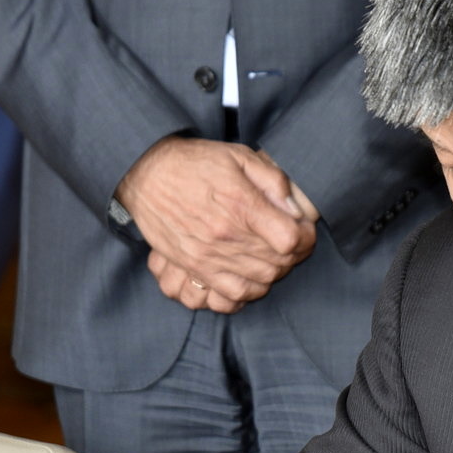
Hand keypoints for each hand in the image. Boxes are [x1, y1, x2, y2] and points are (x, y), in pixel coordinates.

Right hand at [117, 137, 317, 308]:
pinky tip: (251, 278)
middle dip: (294, 255)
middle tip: (292, 243)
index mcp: (240, 205)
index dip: (305, 236)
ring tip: (273, 258)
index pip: (290, 239)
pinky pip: (228, 297)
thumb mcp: (239, 155)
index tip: (303, 228)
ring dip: (274, 273)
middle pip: (278, 264)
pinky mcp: (193, 267)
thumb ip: (272, 180)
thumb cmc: (196, 163)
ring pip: (259, 283)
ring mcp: (207, 256)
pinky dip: (247, 293)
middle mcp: (225, 236)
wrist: (147, 174)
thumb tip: (294, 209)